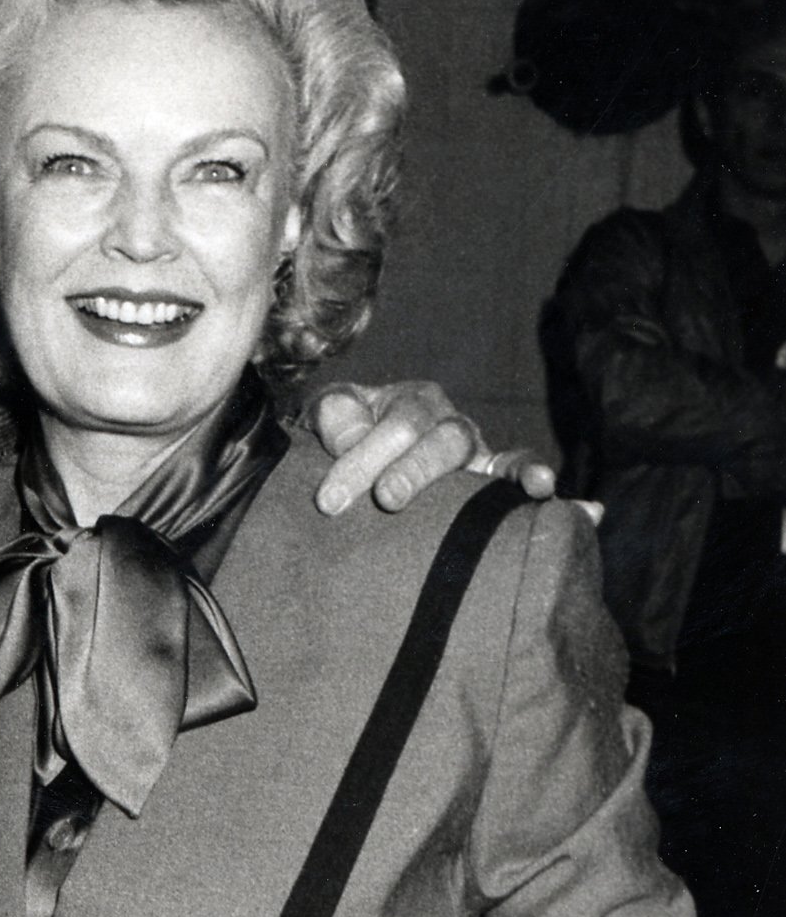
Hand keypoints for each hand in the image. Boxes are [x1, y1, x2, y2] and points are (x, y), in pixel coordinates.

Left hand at [310, 381, 557, 515]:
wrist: (339, 460)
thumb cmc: (338, 437)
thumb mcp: (327, 416)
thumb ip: (334, 416)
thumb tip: (351, 439)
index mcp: (412, 403)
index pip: (397, 426)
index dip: (363, 459)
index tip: (329, 500)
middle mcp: (451, 426)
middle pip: (446, 441)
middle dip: (418, 469)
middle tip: (387, 500)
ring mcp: (477, 459)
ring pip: (494, 462)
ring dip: (517, 471)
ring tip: (538, 485)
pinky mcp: (491, 490)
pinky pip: (524, 490)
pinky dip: (555, 498)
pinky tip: (589, 513)